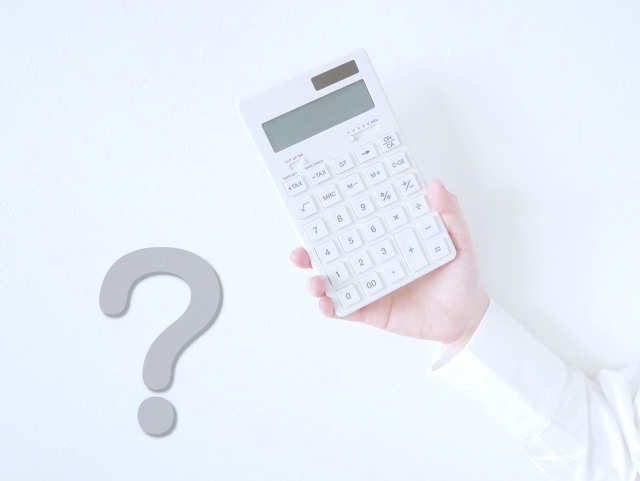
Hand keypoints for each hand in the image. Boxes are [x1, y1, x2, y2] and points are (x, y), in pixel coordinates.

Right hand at [290, 179, 488, 350]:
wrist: (466, 317)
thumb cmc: (460, 277)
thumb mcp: (458, 241)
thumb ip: (448, 214)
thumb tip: (435, 185)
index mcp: (387, 240)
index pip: (356, 225)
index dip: (335, 217)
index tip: (318, 207)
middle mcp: (372, 261)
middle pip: (334, 253)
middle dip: (312, 251)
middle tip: (301, 249)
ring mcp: (369, 287)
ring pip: (333, 282)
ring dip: (316, 280)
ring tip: (313, 281)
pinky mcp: (370, 311)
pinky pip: (345, 309)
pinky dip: (331, 307)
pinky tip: (326, 303)